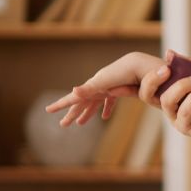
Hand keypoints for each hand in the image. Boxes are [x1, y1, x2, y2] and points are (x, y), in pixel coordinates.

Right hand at [44, 51, 160, 125]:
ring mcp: (108, 87)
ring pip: (94, 103)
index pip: (73, 98)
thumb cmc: (124, 73)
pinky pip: (109, 101)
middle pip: (82, 102)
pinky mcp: (119, 89)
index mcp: (93, 86)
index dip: (61, 104)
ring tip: (80, 123)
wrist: (142, 65)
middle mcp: (98, 86)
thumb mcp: (104, 82)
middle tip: (63, 125)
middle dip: (72, 113)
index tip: (48, 110)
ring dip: (87, 113)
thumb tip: (73, 91)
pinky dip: (106, 109)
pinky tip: (104, 117)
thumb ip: (89, 88)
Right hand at [138, 54, 190, 149]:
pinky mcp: (186, 129)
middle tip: (169, 67)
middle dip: (155, 78)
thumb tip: (168, 53)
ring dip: (181, 86)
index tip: (161, 66)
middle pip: (148, 94)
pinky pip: (184, 112)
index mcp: (169, 93)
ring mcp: (176, 119)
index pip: (145, 87)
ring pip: (167, 102)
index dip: (140, 80)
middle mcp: (169, 107)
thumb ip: (190, 65)